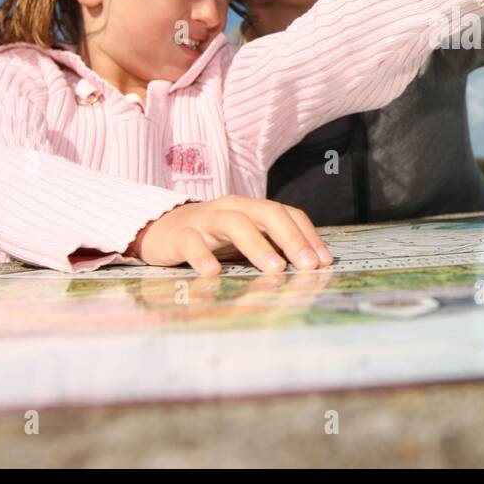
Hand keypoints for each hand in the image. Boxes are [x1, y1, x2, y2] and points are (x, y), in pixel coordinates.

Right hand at [129, 196, 332, 276]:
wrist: (158, 230)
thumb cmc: (209, 238)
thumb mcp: (243, 240)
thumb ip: (270, 248)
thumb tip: (307, 269)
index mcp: (252, 209)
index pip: (287, 214)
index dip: (308, 235)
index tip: (325, 261)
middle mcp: (232, 208)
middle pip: (267, 213)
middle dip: (292, 238)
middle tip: (308, 265)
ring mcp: (205, 219)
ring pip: (235, 223)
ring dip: (258, 245)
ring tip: (275, 269)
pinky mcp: (178, 235)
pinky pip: (192, 243)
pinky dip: (203, 256)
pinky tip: (214, 274)